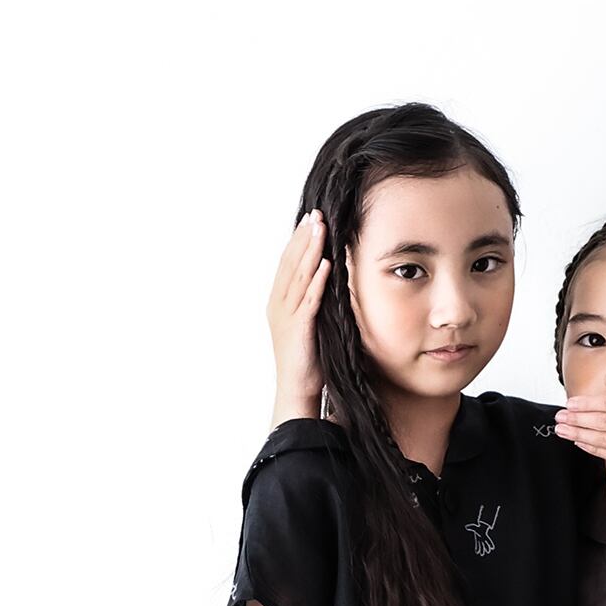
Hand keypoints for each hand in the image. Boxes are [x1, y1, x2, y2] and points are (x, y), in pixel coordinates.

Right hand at [268, 212, 330, 423]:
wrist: (297, 390)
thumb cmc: (306, 361)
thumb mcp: (308, 324)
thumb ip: (311, 302)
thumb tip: (325, 280)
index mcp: (278, 303)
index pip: (288, 264)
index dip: (298, 240)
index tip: (309, 220)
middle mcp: (279, 306)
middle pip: (290, 263)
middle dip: (304, 237)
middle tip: (315, 214)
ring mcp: (287, 316)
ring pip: (299, 276)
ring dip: (311, 251)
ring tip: (320, 228)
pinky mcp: (300, 329)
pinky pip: (309, 300)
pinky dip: (317, 281)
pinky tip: (326, 264)